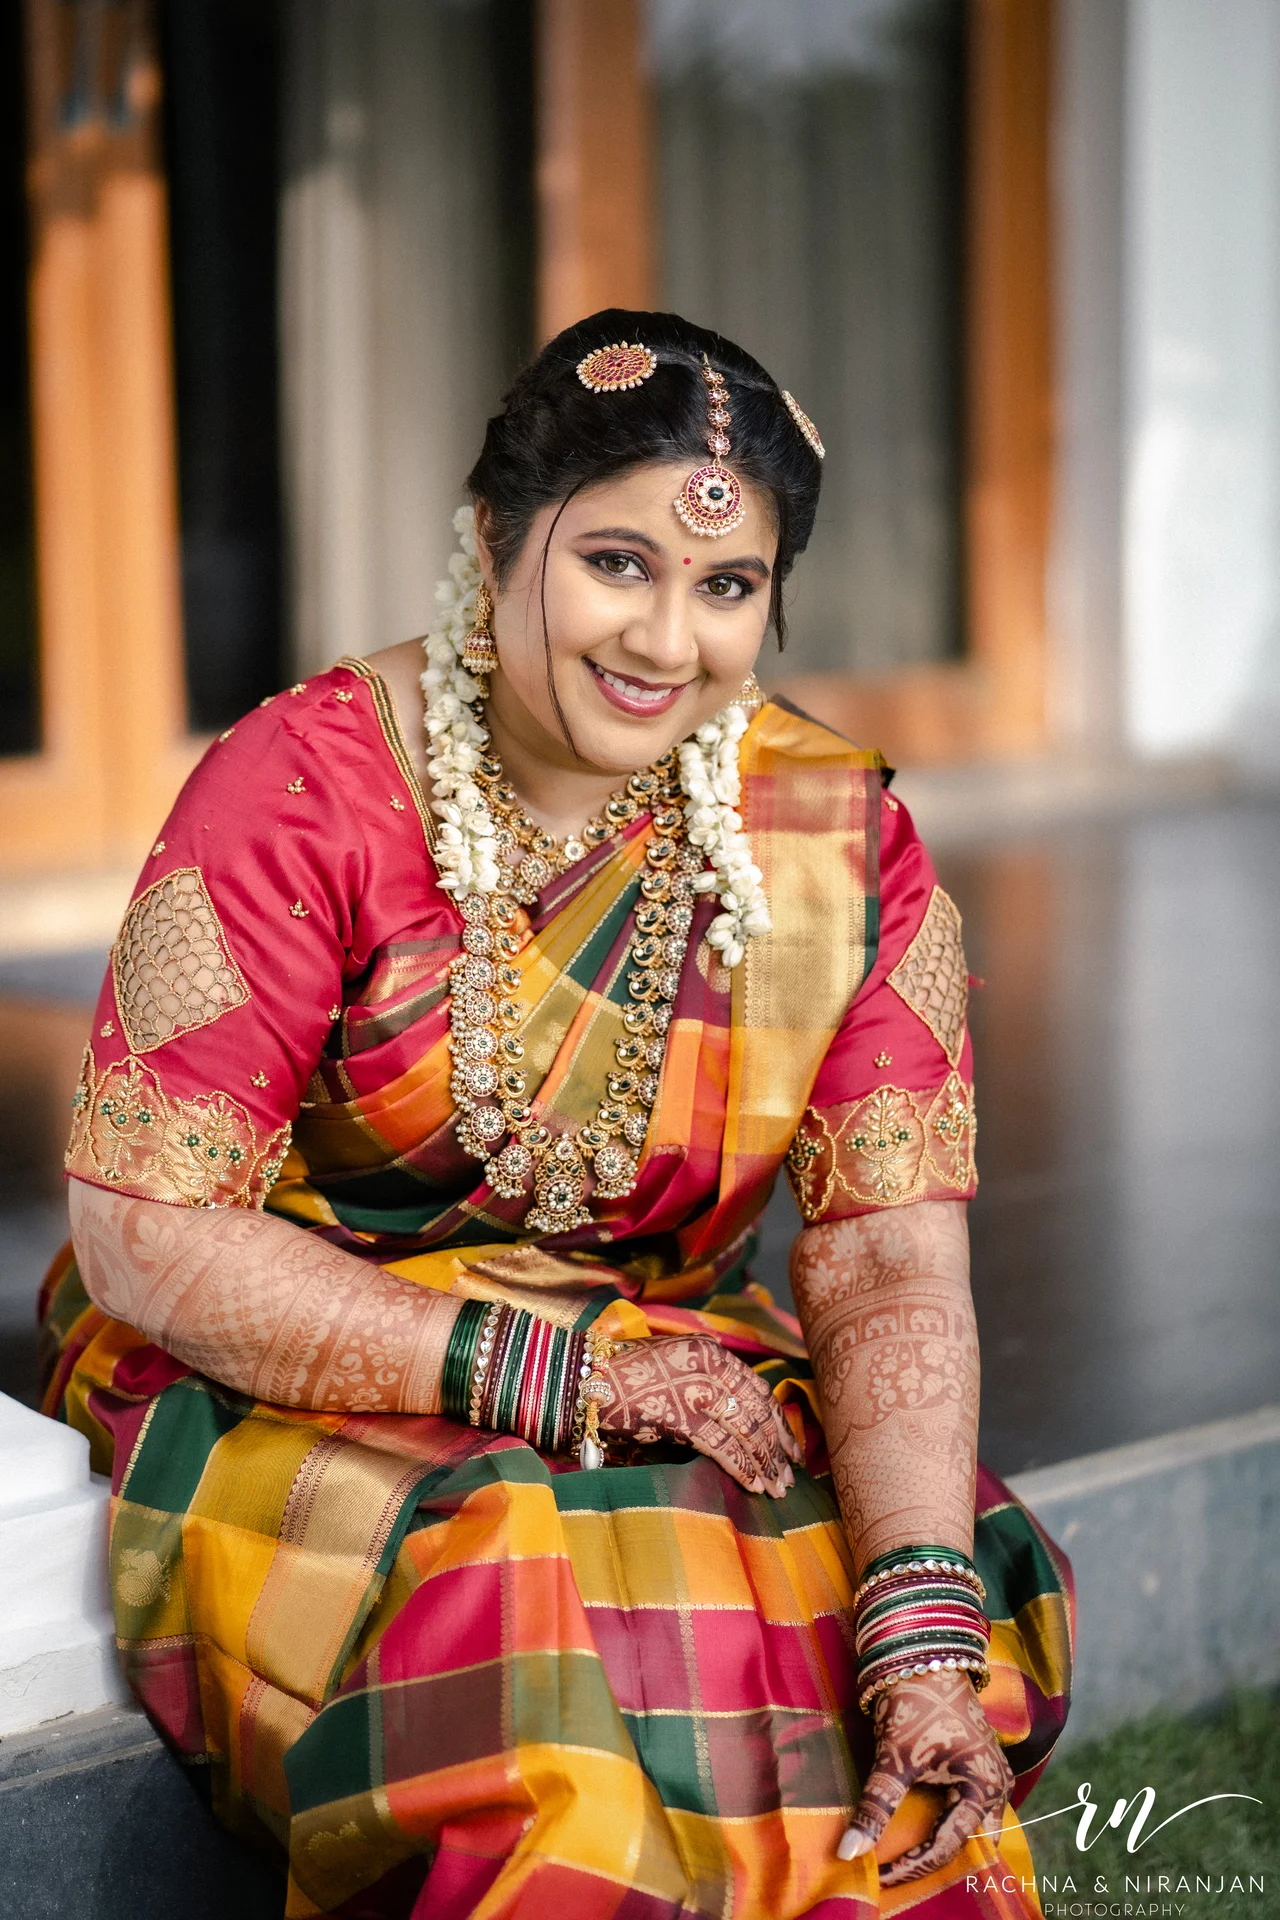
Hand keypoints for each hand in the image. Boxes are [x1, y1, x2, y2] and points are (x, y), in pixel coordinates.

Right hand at [595, 1334, 801, 1496]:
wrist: (583, 1380)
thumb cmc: (623, 1377)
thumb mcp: (672, 1365)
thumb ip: (704, 1381)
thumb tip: (736, 1417)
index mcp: (709, 1351)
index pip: (756, 1389)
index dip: (778, 1421)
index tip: (790, 1446)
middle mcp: (709, 1364)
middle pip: (757, 1411)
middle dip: (778, 1447)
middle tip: (790, 1475)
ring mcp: (696, 1389)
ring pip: (746, 1430)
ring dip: (766, 1463)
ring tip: (778, 1488)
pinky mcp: (681, 1416)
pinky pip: (723, 1446)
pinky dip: (744, 1468)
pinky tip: (755, 1485)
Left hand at [837, 1671, 1011, 1883]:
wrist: (922, 1653)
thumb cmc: (915, 1702)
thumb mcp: (895, 1757)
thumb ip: (877, 1807)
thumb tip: (850, 1852)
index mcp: (985, 1788)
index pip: (949, 1846)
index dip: (913, 1866)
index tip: (880, 1877)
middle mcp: (996, 1787)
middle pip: (973, 1846)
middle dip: (940, 1864)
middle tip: (900, 1875)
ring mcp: (990, 1775)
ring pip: (973, 1829)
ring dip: (944, 1844)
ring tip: (908, 1859)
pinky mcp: (976, 1765)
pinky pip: (967, 1809)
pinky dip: (945, 1824)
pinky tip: (919, 1829)